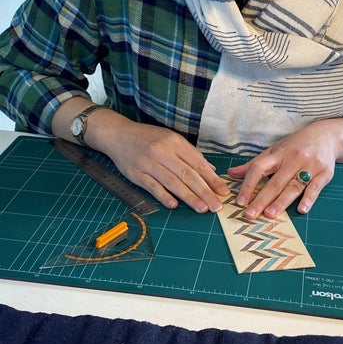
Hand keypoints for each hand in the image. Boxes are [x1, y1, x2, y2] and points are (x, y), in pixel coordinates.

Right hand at [102, 120, 229, 212]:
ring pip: (172, 182)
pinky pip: (152, 187)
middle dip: (204, 191)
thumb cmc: (148, 138)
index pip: (197, 164)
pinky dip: (163, 196)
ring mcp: (149, 163)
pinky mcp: (136, 174)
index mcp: (174, 142)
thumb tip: (210, 170)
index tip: (223, 191)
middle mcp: (163, 152)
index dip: (211, 179)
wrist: (118, 135)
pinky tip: (174, 205)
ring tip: (202, 208)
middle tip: (216, 205)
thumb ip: (190, 154)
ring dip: (189, 197)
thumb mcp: (171, 139)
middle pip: (187, 174)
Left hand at [227, 118, 342, 217]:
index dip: (248, 184)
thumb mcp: (274, 150)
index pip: (259, 168)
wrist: (326, 135)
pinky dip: (309, 199)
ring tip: (270, 214)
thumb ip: (254, 164)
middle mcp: (293, 159)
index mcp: (278, 154)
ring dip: (281, 202)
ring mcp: (310, 166)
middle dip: (261, 199)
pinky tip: (301, 209)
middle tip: (250, 214)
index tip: (240, 201)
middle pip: (275, 182)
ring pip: (293, 187)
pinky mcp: (325, 173)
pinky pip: (315, 187)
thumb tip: (231, 173)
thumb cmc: (296, 146)